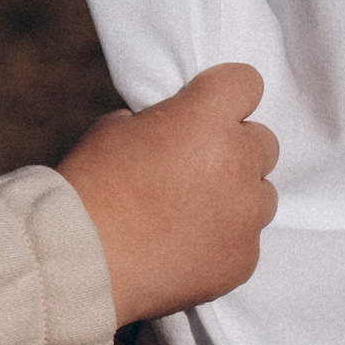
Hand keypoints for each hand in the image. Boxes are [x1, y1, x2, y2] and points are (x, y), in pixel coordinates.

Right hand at [55, 64, 277, 326]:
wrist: (81, 260)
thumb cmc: (89, 187)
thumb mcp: (116, 127)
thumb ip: (162, 122)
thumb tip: (176, 130)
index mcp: (206, 120)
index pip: (246, 83)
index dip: (227, 96)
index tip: (209, 110)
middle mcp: (237, 164)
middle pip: (263, 143)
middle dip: (234, 150)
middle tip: (193, 168)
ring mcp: (246, 216)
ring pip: (261, 195)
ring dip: (236, 198)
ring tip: (190, 213)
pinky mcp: (243, 260)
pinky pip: (246, 241)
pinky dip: (223, 242)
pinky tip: (184, 247)